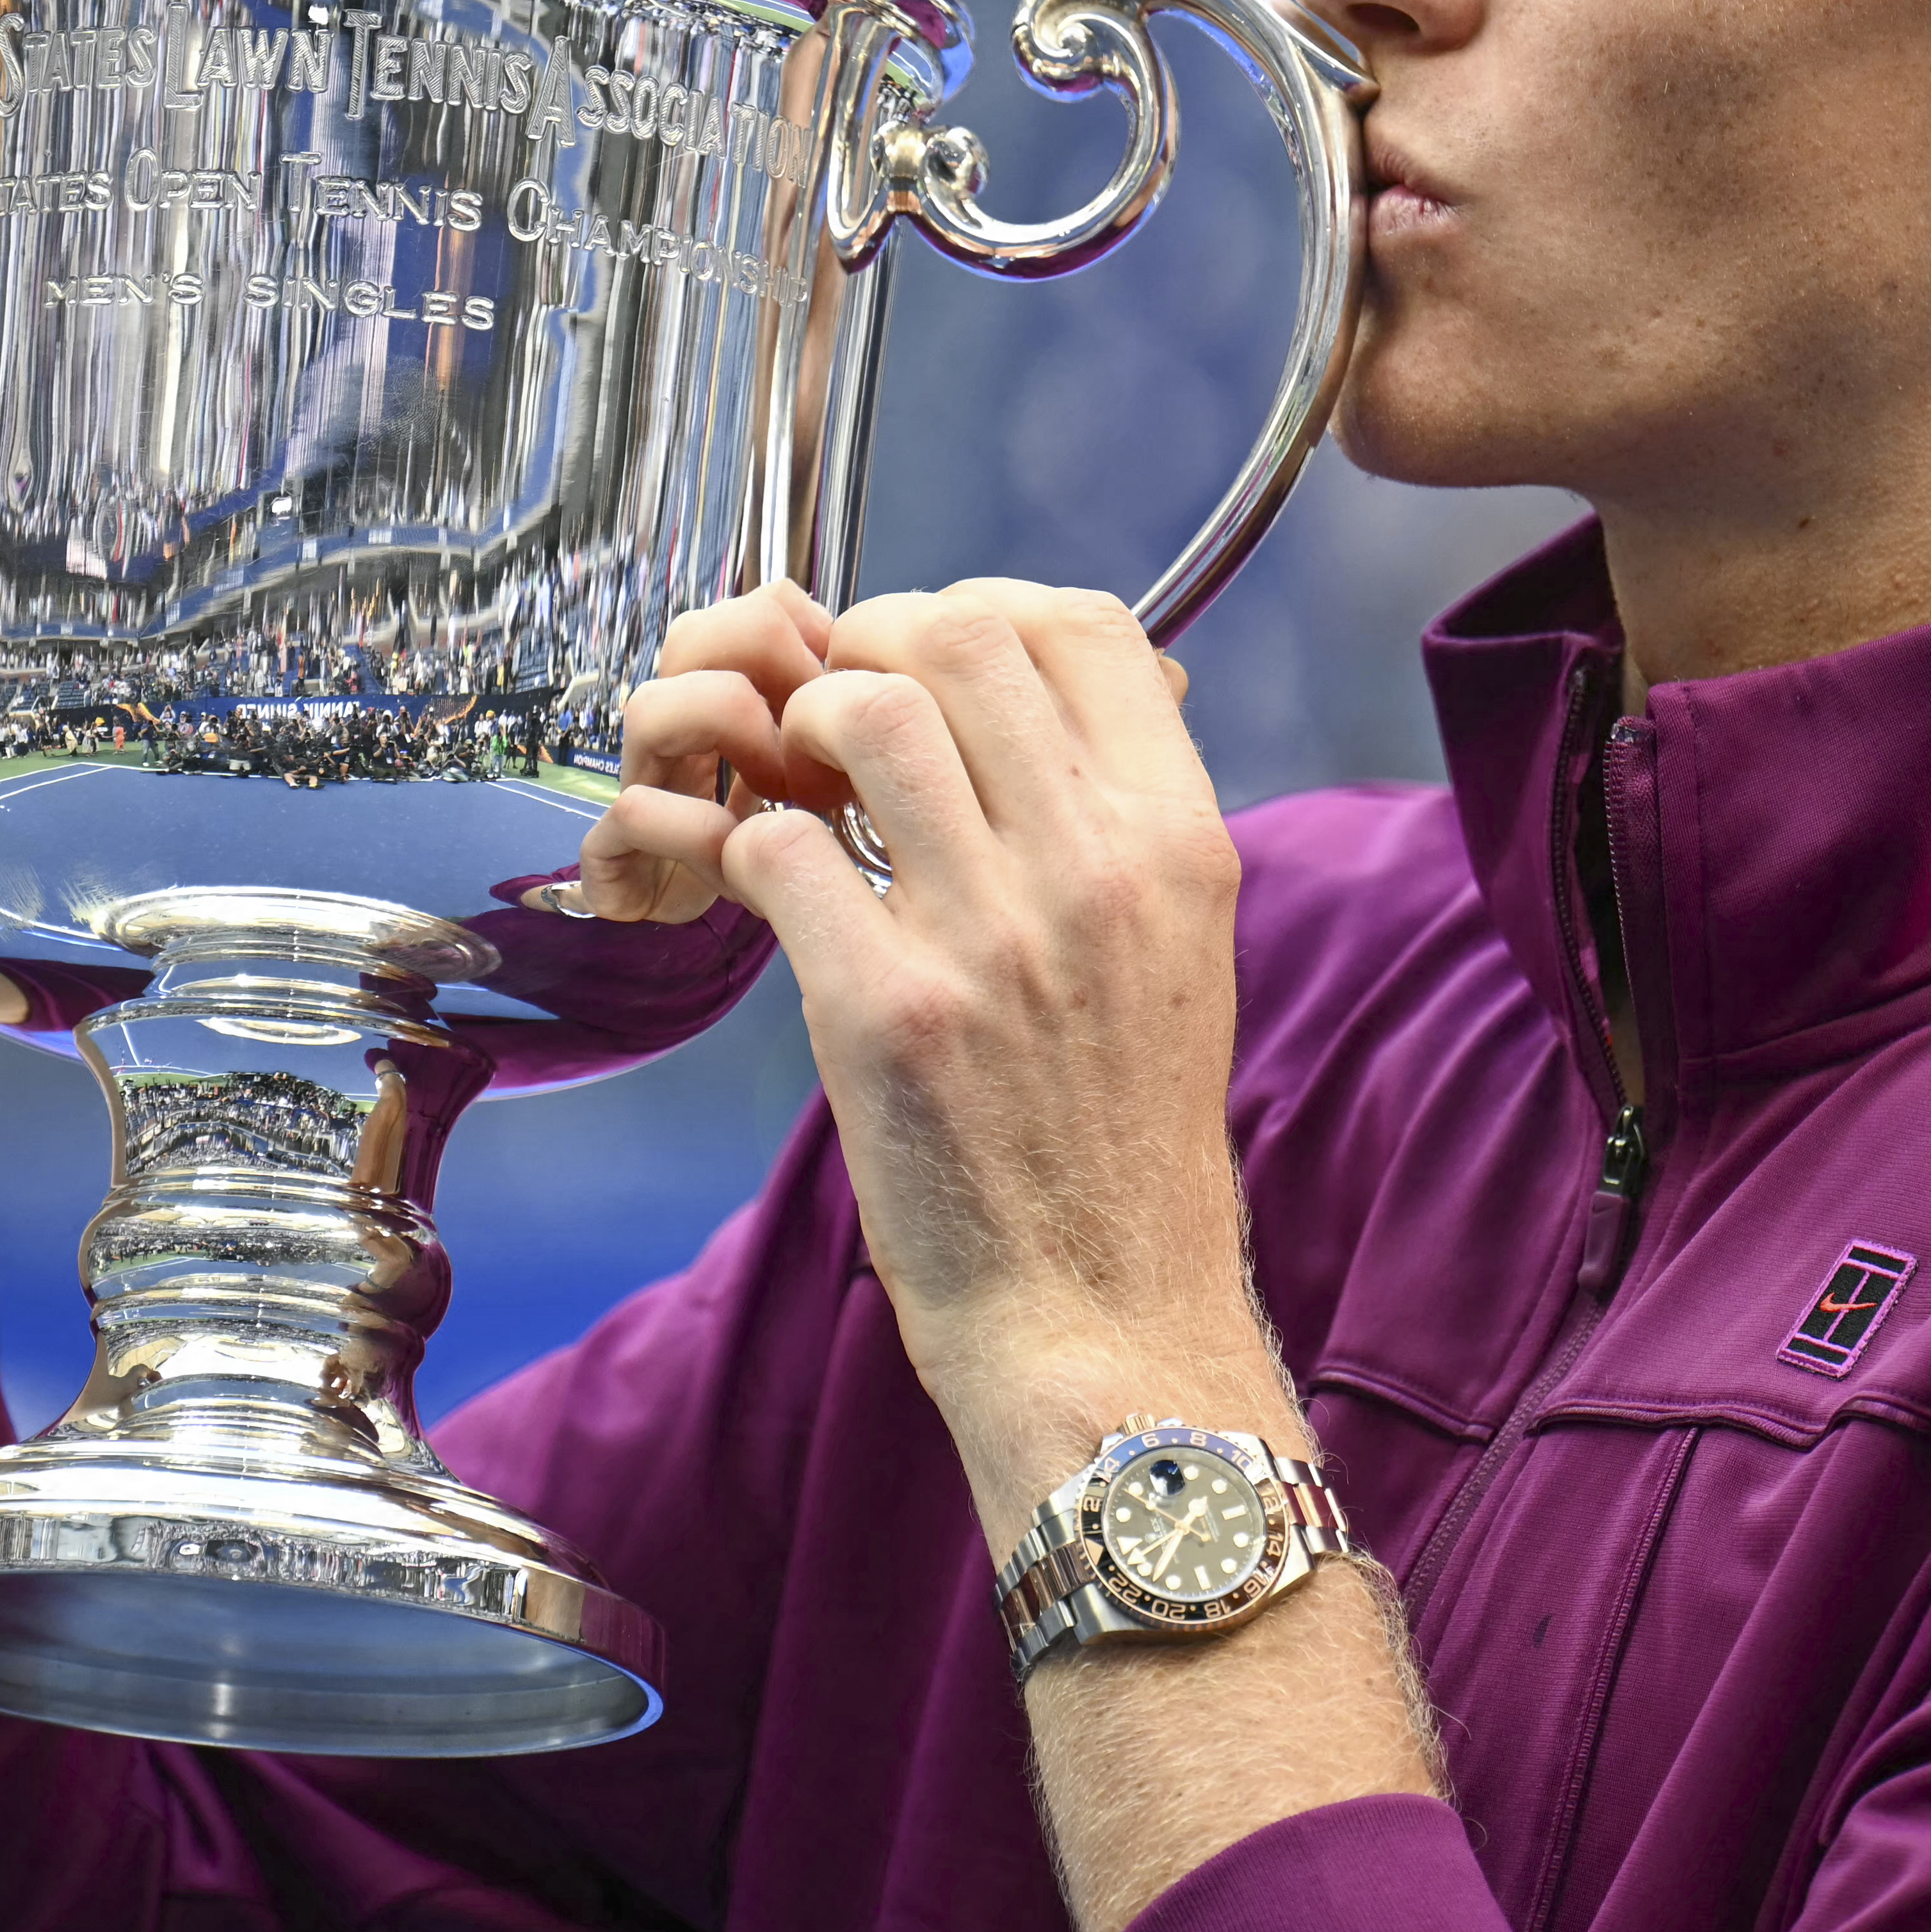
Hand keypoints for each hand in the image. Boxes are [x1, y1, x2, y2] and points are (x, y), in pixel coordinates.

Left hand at [591, 582, 1264, 1454]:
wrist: (1105, 1319)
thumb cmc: (1122, 1143)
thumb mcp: (1178, 954)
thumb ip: (1121, 824)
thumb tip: (1042, 703)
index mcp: (1181, 844)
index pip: (1083, 625)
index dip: (980, 612)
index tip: (934, 666)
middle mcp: (1097, 871)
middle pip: (958, 640)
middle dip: (874, 652)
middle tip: (842, 723)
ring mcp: (991, 939)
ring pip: (861, 716)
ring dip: (803, 735)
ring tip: (804, 799)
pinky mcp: (885, 1013)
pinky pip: (780, 850)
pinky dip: (749, 852)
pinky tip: (771, 898)